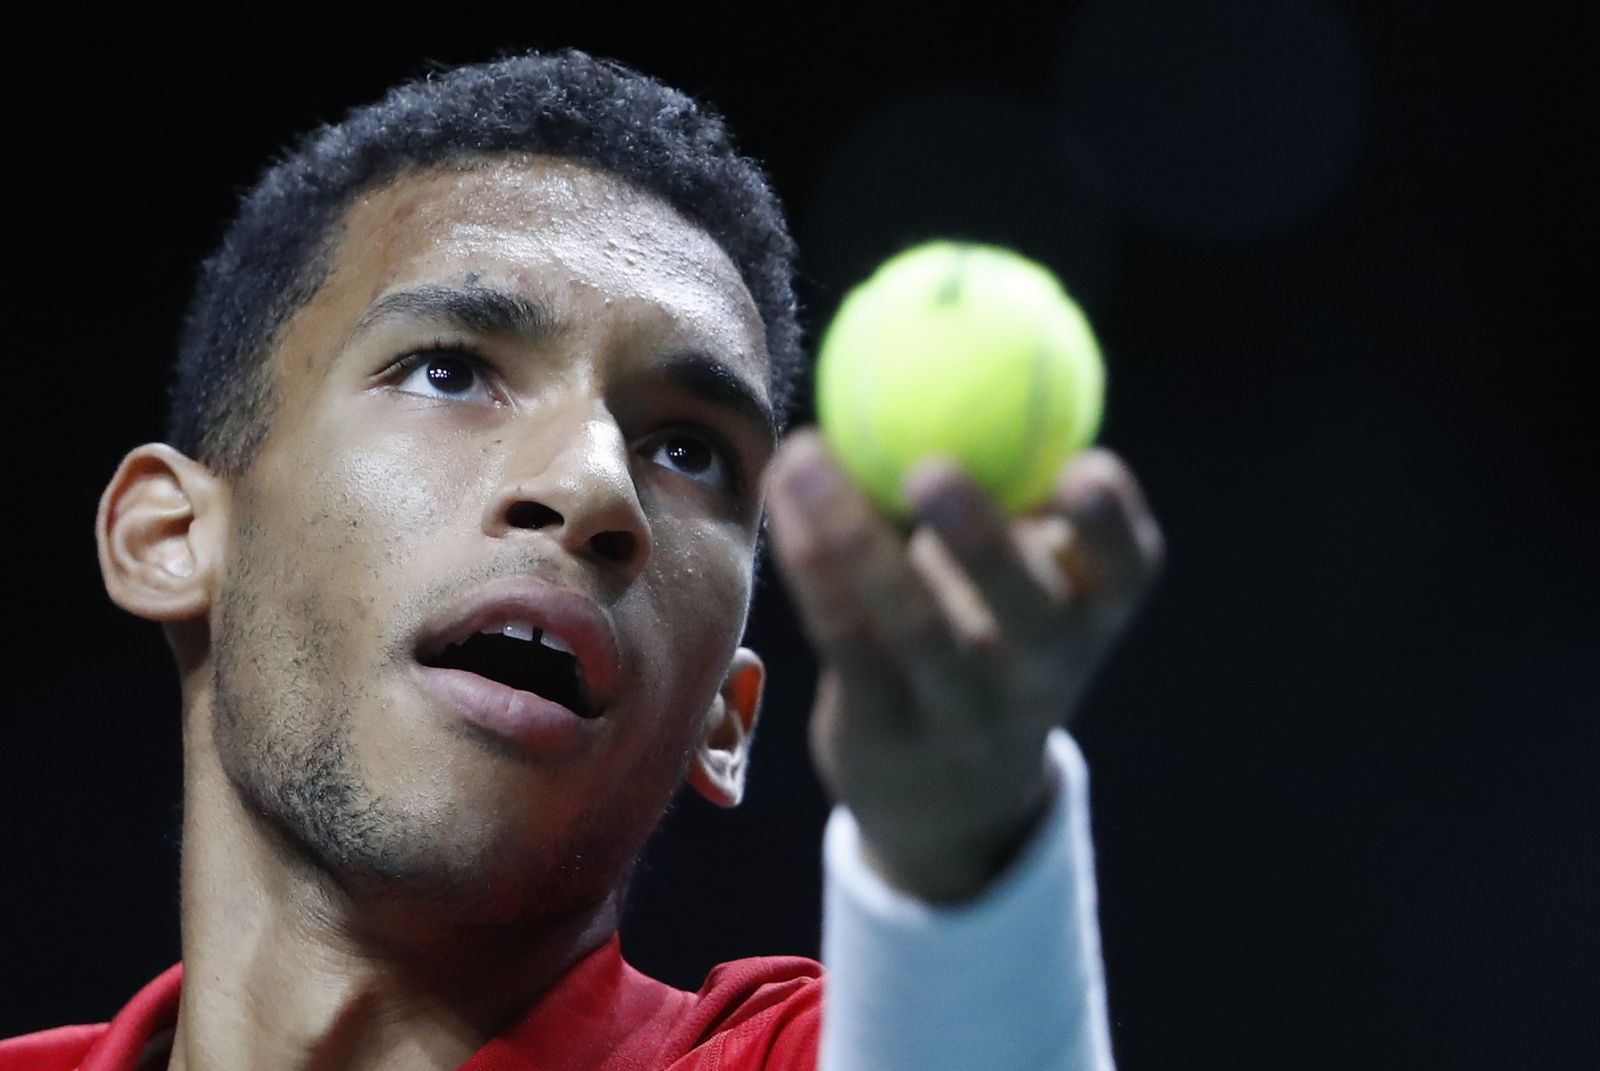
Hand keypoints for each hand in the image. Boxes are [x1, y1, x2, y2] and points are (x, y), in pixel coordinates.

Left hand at [765, 429, 1163, 902]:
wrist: (949, 790)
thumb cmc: (989, 630)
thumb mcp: (1027, 572)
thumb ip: (1014, 481)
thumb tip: (958, 336)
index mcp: (1093, 615)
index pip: (1126, 572)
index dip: (1110, 526)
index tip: (1083, 469)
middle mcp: (1041, 673)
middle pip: (1026, 614)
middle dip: (983, 542)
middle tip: (933, 468)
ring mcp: (963, 714)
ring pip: (914, 630)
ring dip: (853, 541)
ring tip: (807, 458)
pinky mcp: (885, 732)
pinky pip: (845, 642)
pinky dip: (813, 569)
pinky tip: (784, 503)